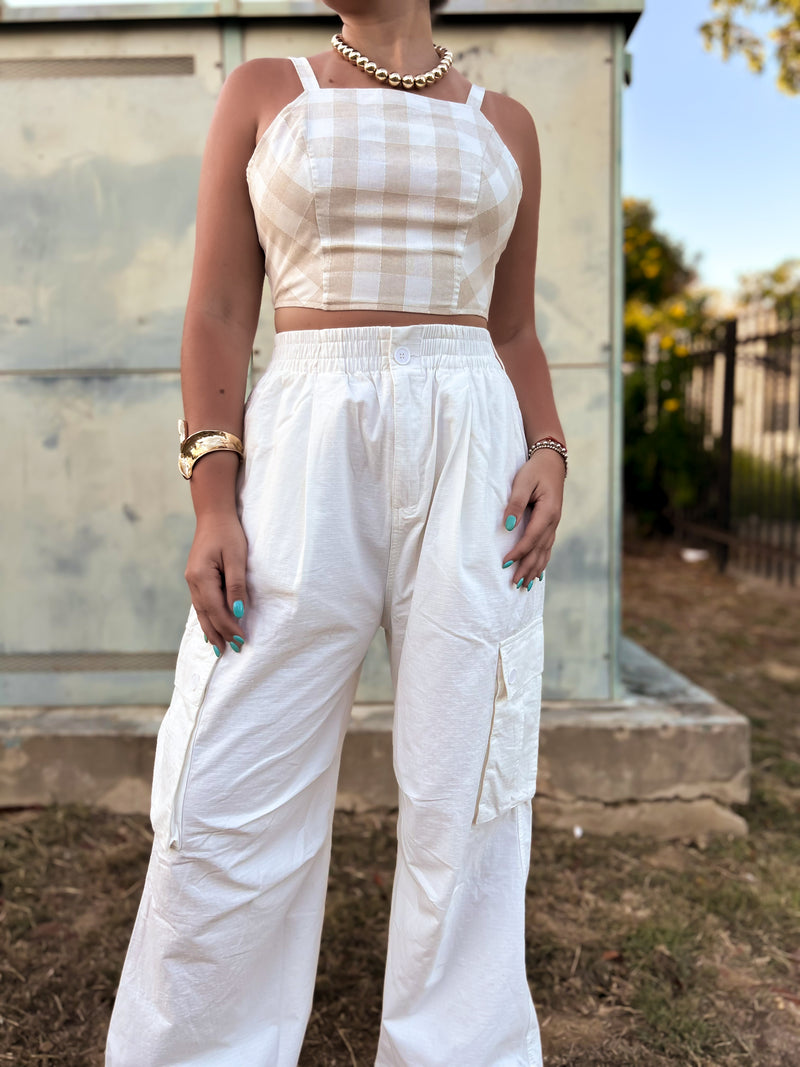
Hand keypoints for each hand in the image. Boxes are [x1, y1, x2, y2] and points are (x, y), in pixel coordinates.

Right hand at [184, 512, 248, 655]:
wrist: (213, 515)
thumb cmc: (228, 533)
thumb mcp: (237, 558)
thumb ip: (236, 585)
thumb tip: (237, 611)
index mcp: (201, 577)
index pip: (216, 610)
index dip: (228, 627)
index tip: (241, 640)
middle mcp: (193, 582)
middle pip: (206, 615)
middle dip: (219, 634)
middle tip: (231, 651)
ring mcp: (192, 580)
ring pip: (201, 612)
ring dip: (211, 630)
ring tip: (220, 647)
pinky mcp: (196, 578)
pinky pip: (201, 604)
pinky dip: (206, 618)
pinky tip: (210, 627)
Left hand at [501, 448, 564, 587]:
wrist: (552, 462)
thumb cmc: (534, 470)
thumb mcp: (523, 482)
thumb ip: (515, 504)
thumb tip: (507, 525)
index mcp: (548, 512)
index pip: (531, 538)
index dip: (518, 553)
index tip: (504, 564)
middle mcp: (553, 522)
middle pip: (539, 550)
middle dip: (527, 568)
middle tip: (514, 584)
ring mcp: (554, 524)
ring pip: (544, 552)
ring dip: (535, 569)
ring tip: (525, 585)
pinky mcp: (551, 524)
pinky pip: (547, 548)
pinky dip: (542, 562)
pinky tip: (538, 575)